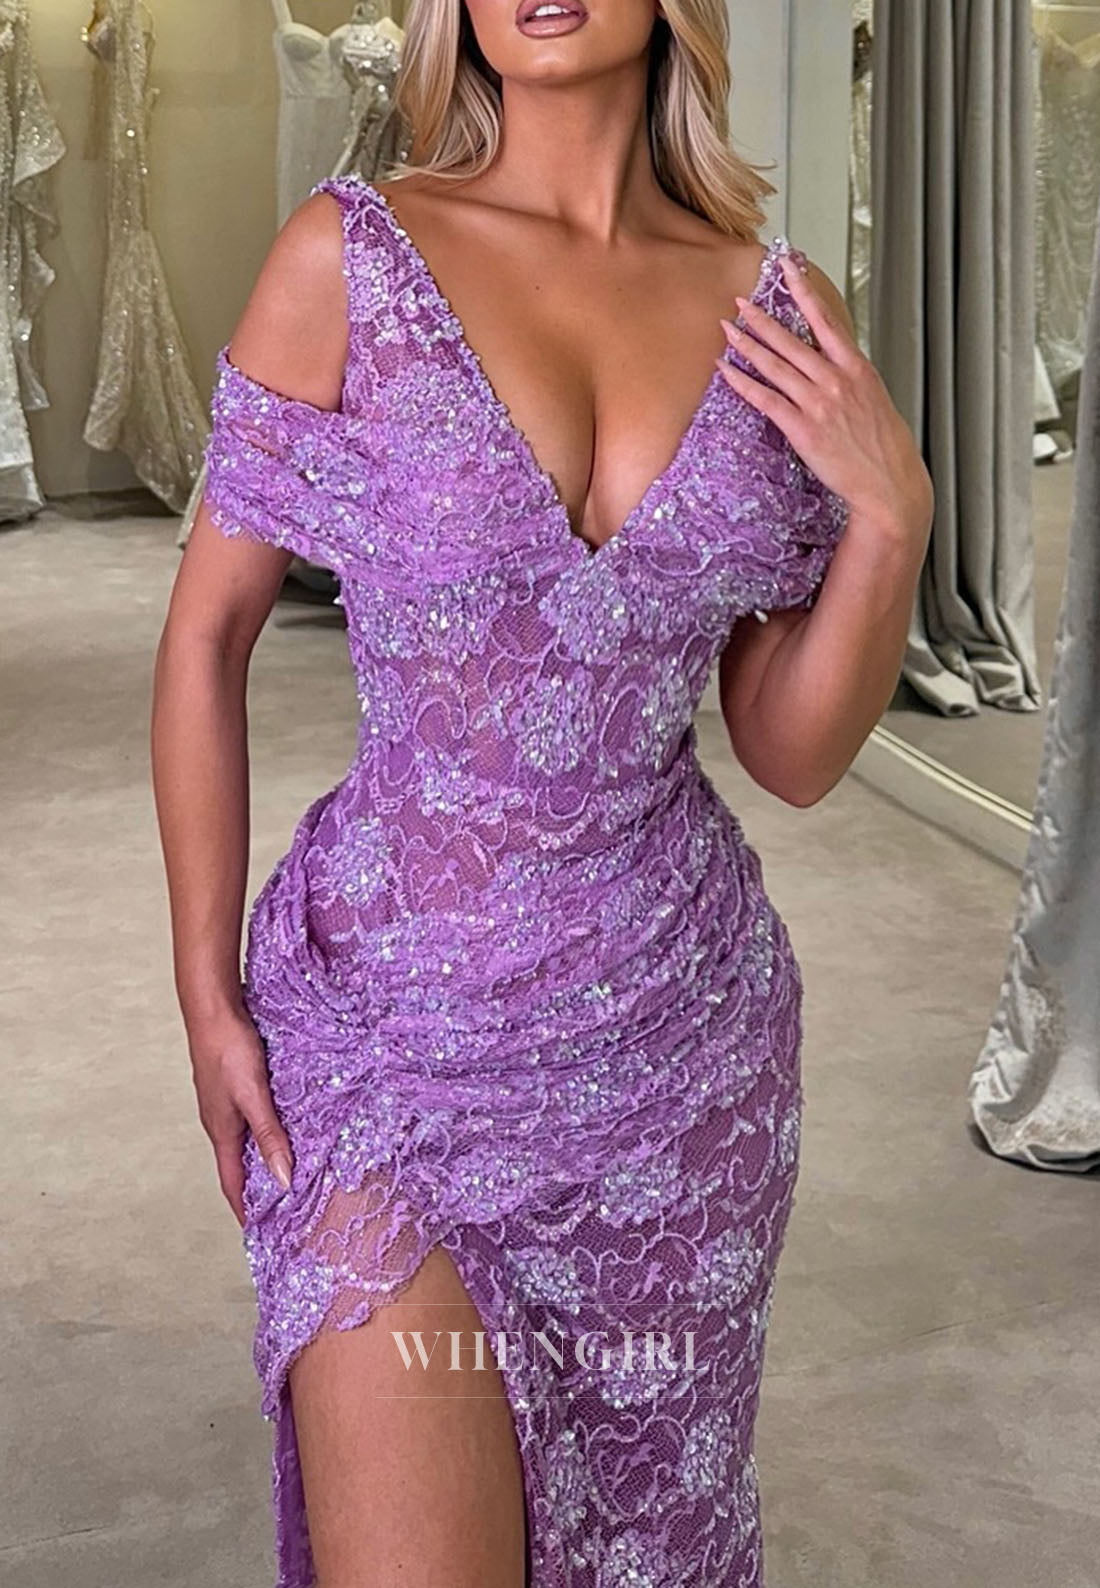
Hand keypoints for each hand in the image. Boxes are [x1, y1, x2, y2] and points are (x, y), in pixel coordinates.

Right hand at [187, 1004, 292, 1226]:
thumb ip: (269, 1136)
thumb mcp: (254, 1096)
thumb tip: (281, 1180)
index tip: (258, 1232)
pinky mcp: (233, 1084)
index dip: (245, 1208)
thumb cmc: (229, 1050)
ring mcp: (225, 1102)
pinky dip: (265, 1132)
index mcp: (222, 1131)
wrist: (213, 1008)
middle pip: (239, 1165)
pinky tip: (282, 1126)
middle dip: (256, 1189)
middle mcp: (220, 1121)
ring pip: (246, 1140)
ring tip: (286, 1172)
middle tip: (280, 1208)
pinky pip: (250, 1118)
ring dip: (262, 1159)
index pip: (232, 1182)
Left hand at [715, 254, 933, 542]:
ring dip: (747, 345)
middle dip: (762, 318)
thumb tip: (832, 363)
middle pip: (792, 340)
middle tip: (740, 301)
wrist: (888, 481)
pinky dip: (742, 383)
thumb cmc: (883, 445)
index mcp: (856, 367)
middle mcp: (836, 379)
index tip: (788, 267)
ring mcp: (819, 403)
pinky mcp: (803, 429)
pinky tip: (726, 370)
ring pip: (775, 366)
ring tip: (727, 329)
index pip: (826, 319)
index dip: (804, 291)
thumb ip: (850, 377)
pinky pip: (766, 400)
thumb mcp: (873, 399)